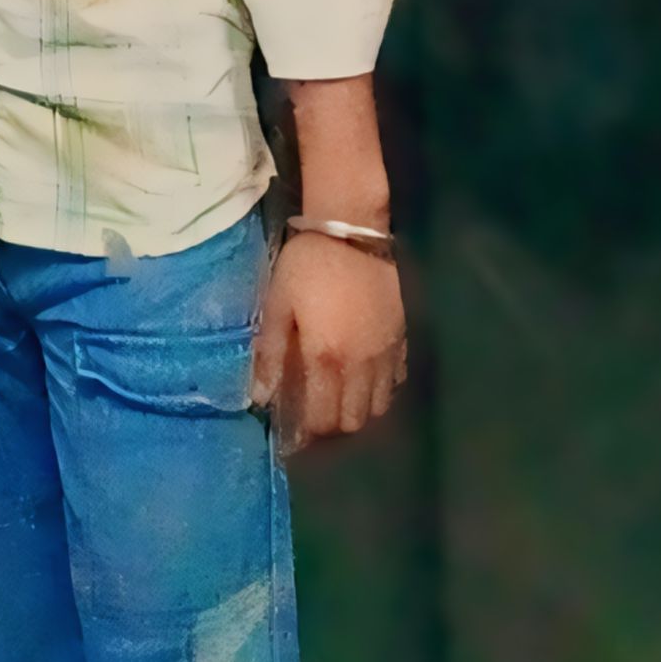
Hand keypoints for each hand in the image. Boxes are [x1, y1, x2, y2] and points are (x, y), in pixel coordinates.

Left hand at [251, 233, 406, 455]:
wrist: (350, 230)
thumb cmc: (307, 266)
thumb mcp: (278, 304)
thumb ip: (271, 352)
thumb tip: (259, 396)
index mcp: (326, 358)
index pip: (321, 417)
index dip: (307, 431)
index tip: (294, 429)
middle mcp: (360, 365)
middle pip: (353, 420)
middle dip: (332, 424)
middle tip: (315, 411)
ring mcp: (385, 353)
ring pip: (378, 406)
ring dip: (358, 409)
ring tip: (339, 395)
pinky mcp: (401, 338)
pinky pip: (395, 380)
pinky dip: (380, 388)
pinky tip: (363, 375)